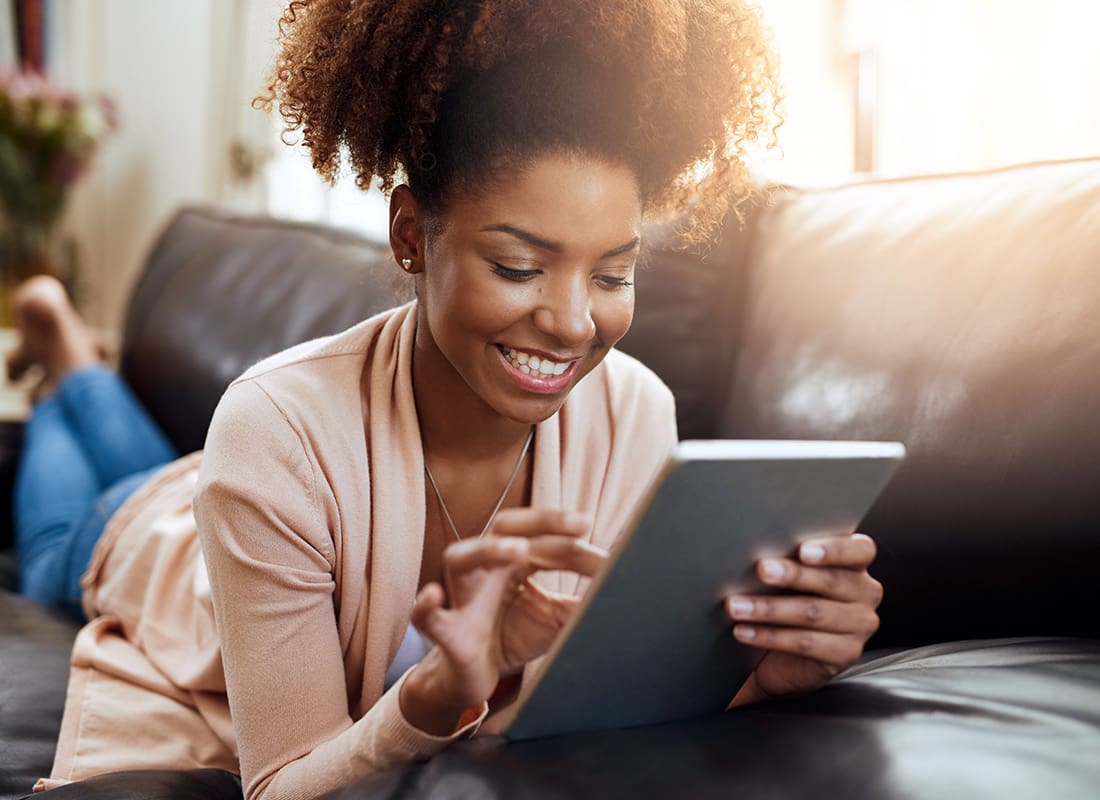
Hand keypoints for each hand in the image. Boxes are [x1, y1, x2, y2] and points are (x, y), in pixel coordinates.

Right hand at [401, 509, 604, 733]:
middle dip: (542, 521)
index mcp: (513, 560)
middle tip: (579, 523)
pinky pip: (428, 615)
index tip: (614, 560)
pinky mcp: (446, 630)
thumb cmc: (511, 635)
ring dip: (490, 549)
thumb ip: (582, 602)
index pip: (547, 542)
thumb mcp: (555, 617)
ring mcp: (462, 595)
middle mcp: (486, 567)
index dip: (580, 547)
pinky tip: (433, 595)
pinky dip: (426, 605)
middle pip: (506, 525)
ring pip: (463, 557)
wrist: (473, 676)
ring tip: (517, 550)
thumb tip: (625, 590)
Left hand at [726, 533, 882, 705]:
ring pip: (813, 612)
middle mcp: (865, 593)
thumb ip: (788, 559)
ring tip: (738, 606)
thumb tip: (758, 551)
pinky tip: (745, 631)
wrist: (782, 652)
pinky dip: (769, 636)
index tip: (803, 551)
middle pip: (831, 580)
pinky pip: (805, 643)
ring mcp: (859, 625)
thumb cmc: (787, 600)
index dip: (834, 549)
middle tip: (762, 570)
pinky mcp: (845, 654)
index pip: (860, 550)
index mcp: (856, 564)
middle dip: (792, 575)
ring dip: (769, 608)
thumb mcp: (790, 577)